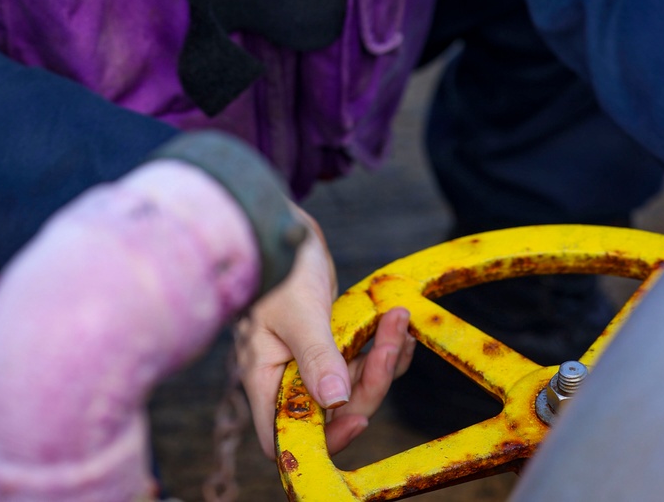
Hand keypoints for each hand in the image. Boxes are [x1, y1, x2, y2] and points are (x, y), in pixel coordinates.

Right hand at [234, 207, 414, 457]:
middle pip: (333, 411)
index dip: (321, 440)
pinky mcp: (331, 343)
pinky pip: (362, 361)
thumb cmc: (279, 261)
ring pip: (354, 386)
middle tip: (393, 343)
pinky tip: (399, 327)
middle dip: (369, 383)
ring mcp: (310, 361)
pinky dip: (384, 347)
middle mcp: (285, 377)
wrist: (282, 223)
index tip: (357, 419)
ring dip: (383, 359)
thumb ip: (316, 356)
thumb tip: (336, 401)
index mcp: (264, 377)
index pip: (285, 436)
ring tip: (399, 321)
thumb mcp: (297, 309)